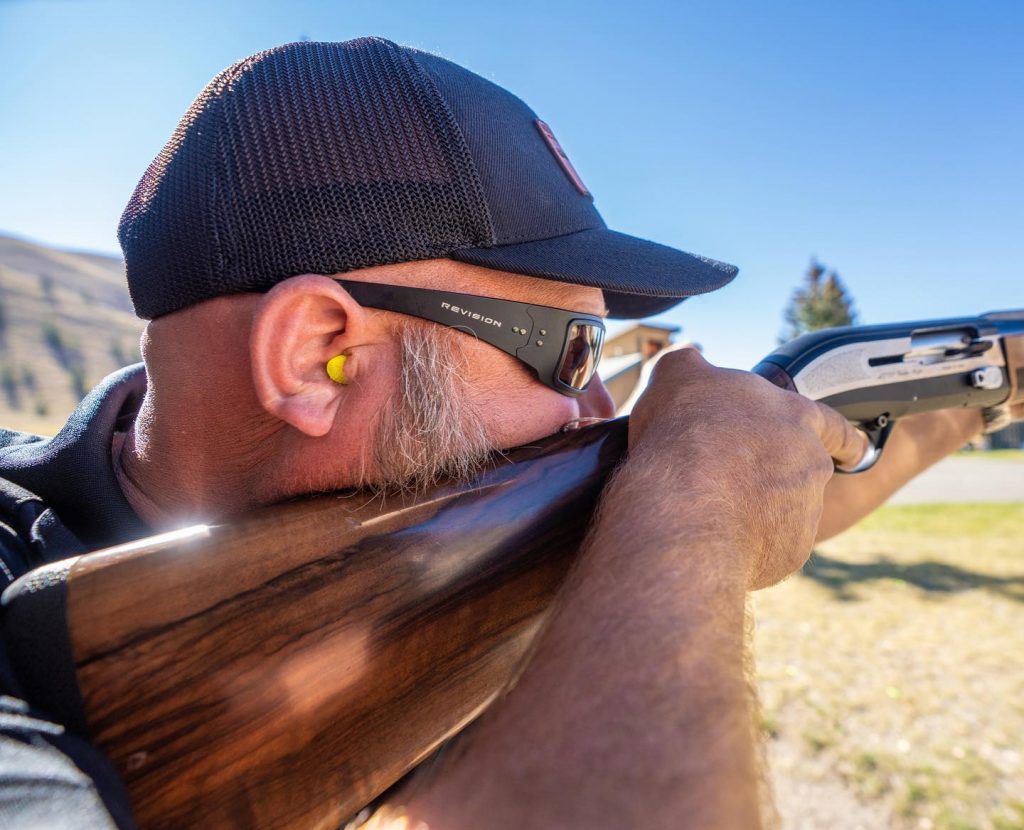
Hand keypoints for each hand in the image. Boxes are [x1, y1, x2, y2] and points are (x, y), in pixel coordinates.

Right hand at [627, 348, 867, 589]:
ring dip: (755, 511)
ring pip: (784, 512)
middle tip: (733, 481)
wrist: (685, 509)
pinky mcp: (790, 552)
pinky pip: (769, 548)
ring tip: (707, 510)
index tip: (854, 450)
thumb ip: (690, 361)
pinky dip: (745, 544)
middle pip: (802, 471)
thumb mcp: (677, 374)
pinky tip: (710, 538)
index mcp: (796, 417)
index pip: (835, 425)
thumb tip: (690, 355)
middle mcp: (812, 464)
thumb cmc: (686, 434)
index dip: (842, 437)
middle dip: (775, 477)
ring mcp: (805, 512)